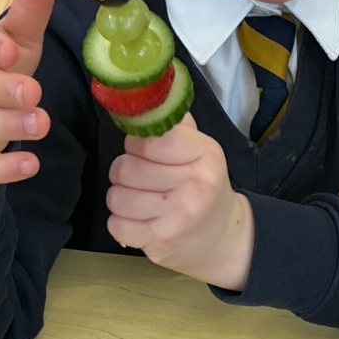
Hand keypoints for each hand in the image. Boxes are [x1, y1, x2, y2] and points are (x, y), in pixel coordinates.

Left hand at [105, 114, 253, 288]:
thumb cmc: (204, 188)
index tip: (144, 150)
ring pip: (116, 197)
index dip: (137, 143)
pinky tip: (139, 220)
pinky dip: (121, 223)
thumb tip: (149, 97)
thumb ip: (176, 125)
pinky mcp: (161, 242)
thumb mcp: (201, 150)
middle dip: (125, 171)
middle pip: (125, 168)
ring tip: (140, 199)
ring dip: (121, 198)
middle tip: (142, 178)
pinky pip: (116, 225)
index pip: (149, 139)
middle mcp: (195, 186)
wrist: (222, 238)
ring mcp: (178, 217)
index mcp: (206, 155)